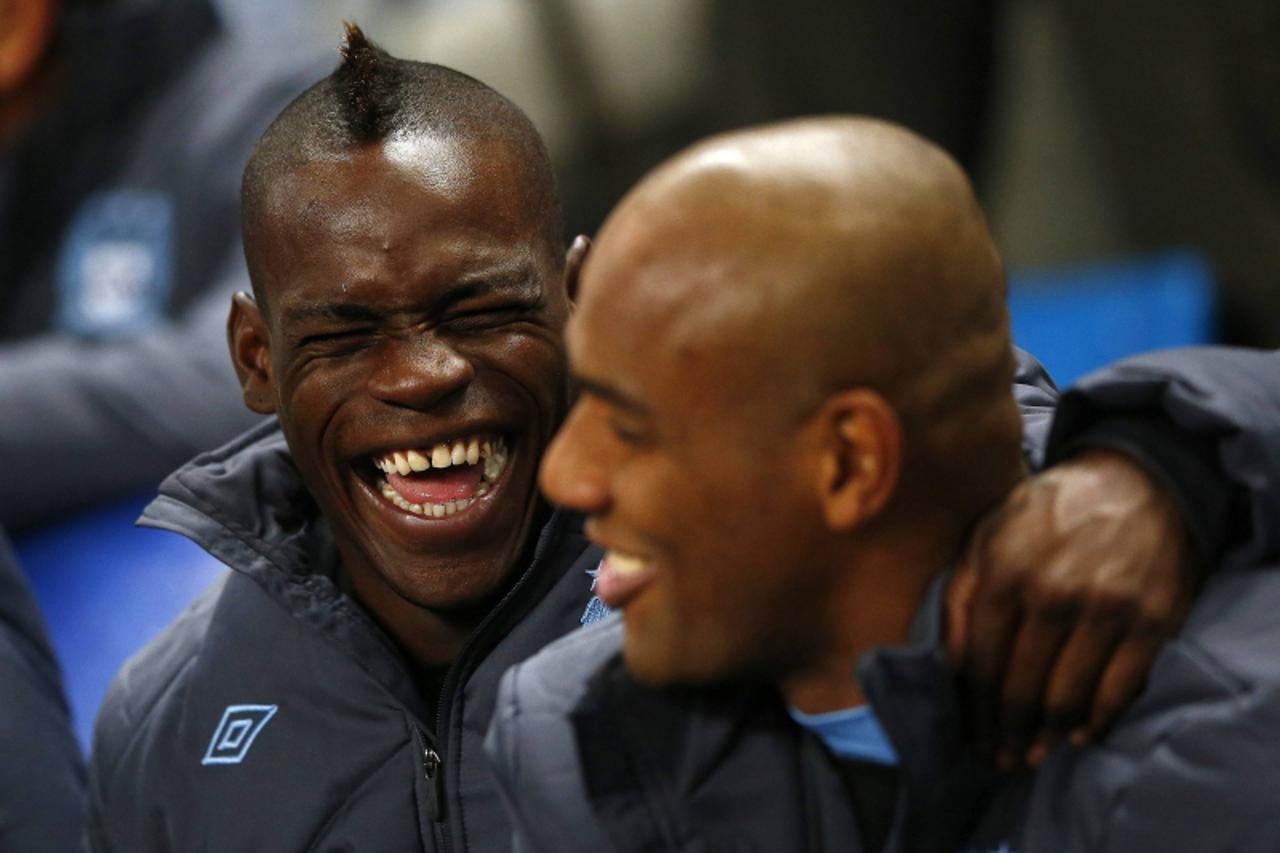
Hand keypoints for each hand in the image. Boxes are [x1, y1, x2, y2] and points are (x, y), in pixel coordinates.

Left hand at [946, 450, 1198, 770]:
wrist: (1135, 482)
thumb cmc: (1047, 513)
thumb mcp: (986, 535)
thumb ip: (959, 595)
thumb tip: (945, 664)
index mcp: (1002, 570)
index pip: (978, 661)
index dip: (972, 709)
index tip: (970, 737)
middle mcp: (1051, 592)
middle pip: (1019, 686)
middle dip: (1005, 732)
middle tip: (998, 759)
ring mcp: (1105, 608)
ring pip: (1066, 696)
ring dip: (1046, 735)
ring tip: (1033, 754)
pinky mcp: (1150, 620)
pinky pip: (1119, 688)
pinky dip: (1097, 719)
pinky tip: (1079, 734)